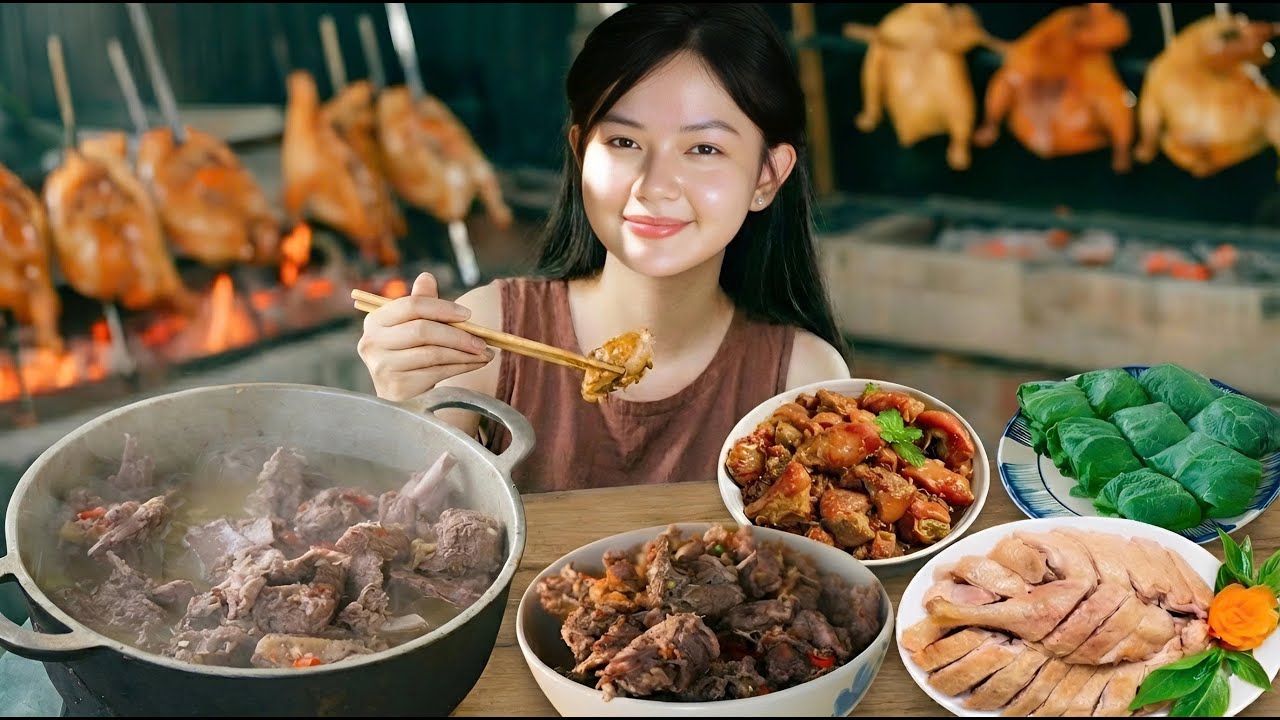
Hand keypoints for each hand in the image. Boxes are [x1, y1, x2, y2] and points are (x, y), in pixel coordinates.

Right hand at [356, 272, 494, 401]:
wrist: (401, 395)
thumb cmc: (409, 355)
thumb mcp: (413, 326)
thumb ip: (420, 303)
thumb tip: (427, 276)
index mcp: (375, 320)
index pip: (411, 305)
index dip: (442, 308)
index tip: (468, 315)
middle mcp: (372, 342)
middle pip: (422, 330)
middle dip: (458, 335)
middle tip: (482, 340)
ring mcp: (382, 365)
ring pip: (432, 353)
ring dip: (464, 353)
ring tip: (484, 353)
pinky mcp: (396, 386)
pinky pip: (437, 372)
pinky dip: (461, 367)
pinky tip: (475, 364)